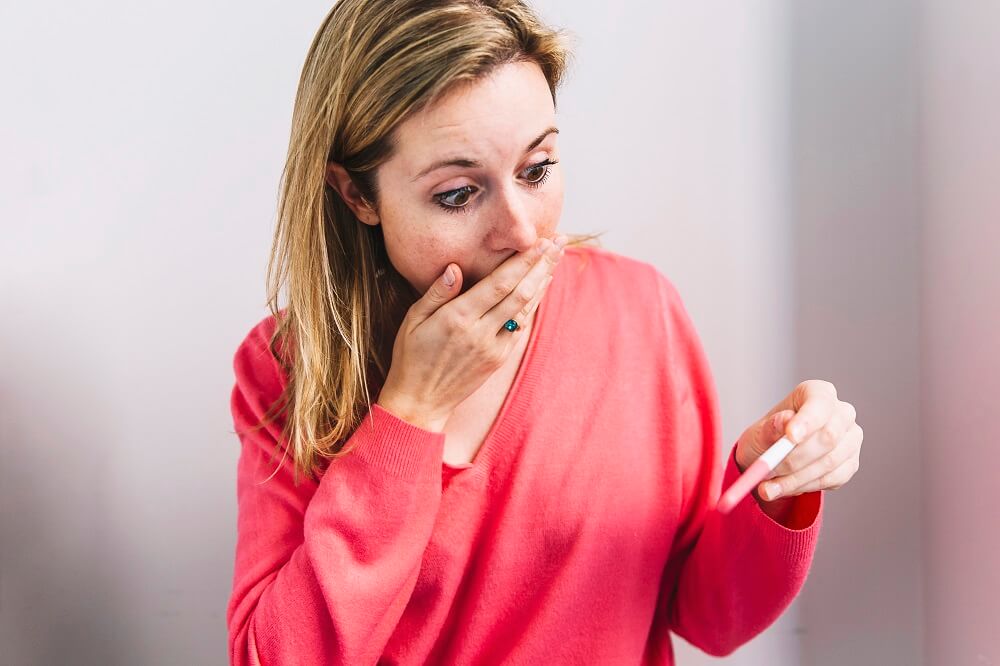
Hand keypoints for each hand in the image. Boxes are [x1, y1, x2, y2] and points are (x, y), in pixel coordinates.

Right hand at [377, 235, 565, 430]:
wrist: (421, 400)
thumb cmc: (411, 356)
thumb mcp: (413, 320)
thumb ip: (437, 293)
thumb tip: (455, 268)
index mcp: (457, 318)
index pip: (499, 284)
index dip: (523, 262)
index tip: (540, 242)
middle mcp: (480, 332)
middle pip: (520, 293)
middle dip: (542, 265)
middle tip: (559, 242)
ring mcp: (493, 347)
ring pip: (526, 309)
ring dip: (543, 282)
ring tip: (556, 258)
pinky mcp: (499, 358)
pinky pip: (521, 326)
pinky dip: (533, 304)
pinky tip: (540, 287)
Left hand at [735, 380, 863, 502]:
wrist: (772, 458)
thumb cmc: (767, 436)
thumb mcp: (759, 431)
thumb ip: (771, 427)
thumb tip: (785, 421)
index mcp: (818, 393)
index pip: (820, 403)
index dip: (807, 421)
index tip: (790, 437)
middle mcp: (841, 413)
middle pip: (828, 436)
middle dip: (795, 458)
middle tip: (767, 471)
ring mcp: (850, 439)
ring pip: (829, 462)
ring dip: (795, 479)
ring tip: (767, 487)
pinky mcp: (851, 464)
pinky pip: (831, 479)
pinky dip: (803, 487)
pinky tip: (783, 488)